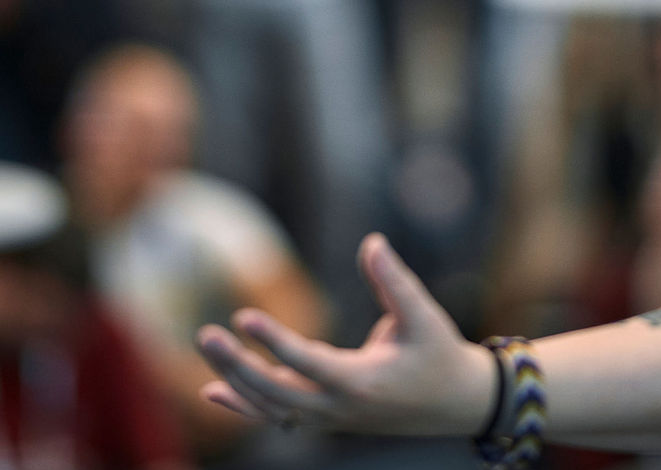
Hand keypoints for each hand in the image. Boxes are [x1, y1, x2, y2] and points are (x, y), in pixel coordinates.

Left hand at [196, 233, 494, 435]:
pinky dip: (244, 406)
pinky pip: (276, 417)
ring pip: (271, 407)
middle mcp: (339, 408)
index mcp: (362, 382)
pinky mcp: (325, 418)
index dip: (273, 340)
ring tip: (207, 345)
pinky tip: (213, 391)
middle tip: (206, 334)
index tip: (242, 314)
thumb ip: (395, 280)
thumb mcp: (425, 315)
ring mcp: (329, 419)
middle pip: (276, 392)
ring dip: (236, 380)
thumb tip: (372, 241)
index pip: (307, 363)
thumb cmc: (439, 354)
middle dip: (238, 365)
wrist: (454, 405)